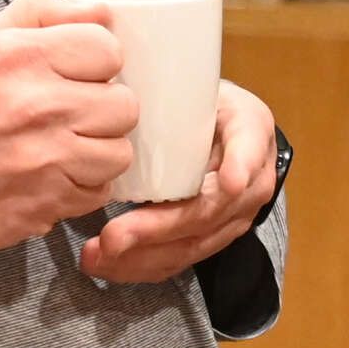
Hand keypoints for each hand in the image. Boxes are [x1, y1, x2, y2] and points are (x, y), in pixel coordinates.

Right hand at [0, 0, 135, 282]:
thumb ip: (40, 12)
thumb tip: (102, 10)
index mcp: (20, 58)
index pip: (108, 49)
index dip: (96, 63)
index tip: (75, 75)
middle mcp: (37, 106)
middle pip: (125, 104)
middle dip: (102, 109)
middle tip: (71, 115)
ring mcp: (44, 160)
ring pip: (119, 152)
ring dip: (97, 152)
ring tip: (64, 148)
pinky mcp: (44, 204)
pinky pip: (97, 193)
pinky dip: (81, 188)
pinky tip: (51, 177)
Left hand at [80, 81, 280, 283]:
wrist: (226, 132)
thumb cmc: (203, 103)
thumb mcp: (200, 86)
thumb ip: (176, 87)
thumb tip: (116, 80)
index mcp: (252, 134)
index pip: (249, 152)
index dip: (241, 166)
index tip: (230, 181)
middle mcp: (251, 184)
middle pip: (206, 213)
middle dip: (157, 230)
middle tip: (113, 236)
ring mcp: (233, 218)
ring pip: (189, 246)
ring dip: (140, 257)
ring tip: (96, 255)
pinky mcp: (210, 240)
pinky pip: (177, 260)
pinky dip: (138, 267)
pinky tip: (104, 264)